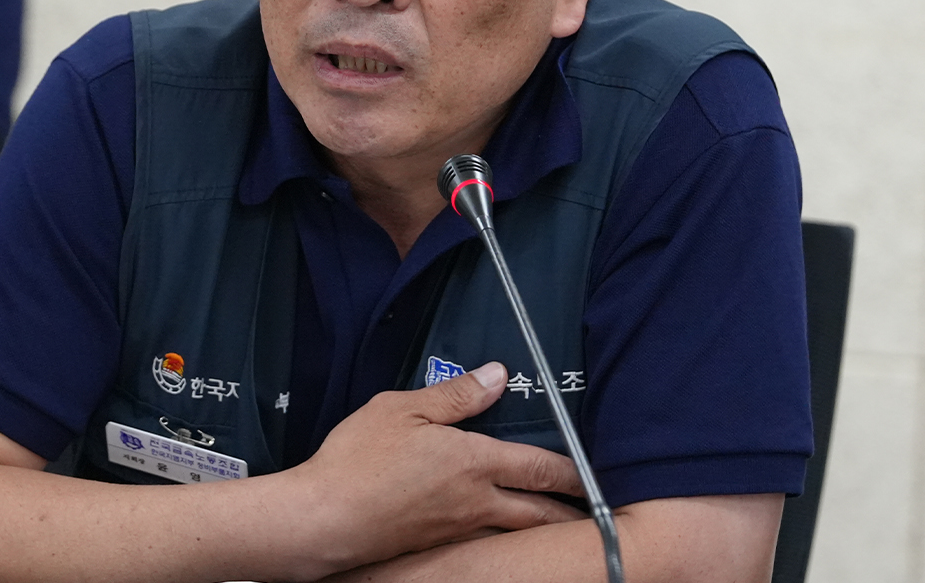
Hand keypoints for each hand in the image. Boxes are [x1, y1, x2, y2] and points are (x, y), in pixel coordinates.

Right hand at [282, 362, 586, 573]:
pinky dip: (509, 540)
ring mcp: (460, 530)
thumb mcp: (401, 409)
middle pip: (543, 512)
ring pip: (520, 534)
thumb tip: (496, 376)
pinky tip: (506, 535)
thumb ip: (454, 396)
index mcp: (474, 463)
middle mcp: (477, 502)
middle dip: (574, 511)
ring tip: (566, 527)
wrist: (325, 520)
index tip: (597, 470)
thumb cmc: (357, 461)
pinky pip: (489, 543)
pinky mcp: (438, 547)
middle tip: (599, 510)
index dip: (575, 470)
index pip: (542, 467)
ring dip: (548, 532)